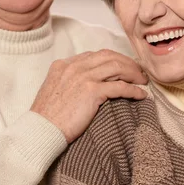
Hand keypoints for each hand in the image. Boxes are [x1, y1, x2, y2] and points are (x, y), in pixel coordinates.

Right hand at [31, 49, 147, 142]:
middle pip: (109, 56)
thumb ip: (69, 80)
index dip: (114, 59)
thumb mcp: (54, 89)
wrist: (41, 129)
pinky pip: (120, 86)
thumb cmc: (47, 116)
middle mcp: (75, 66)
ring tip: (142, 81)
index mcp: (65, 64)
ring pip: (117, 67)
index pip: (96, 55)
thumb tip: (86, 83)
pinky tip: (141, 95)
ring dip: (133, 73)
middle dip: (127, 62)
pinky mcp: (92, 91)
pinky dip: (134, 90)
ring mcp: (83, 77)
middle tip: (138, 72)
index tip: (124, 66)